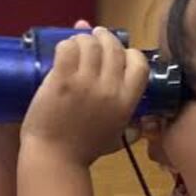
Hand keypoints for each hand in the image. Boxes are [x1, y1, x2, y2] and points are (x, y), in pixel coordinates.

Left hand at [20, 24, 148, 161]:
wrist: (54, 159)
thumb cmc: (83, 151)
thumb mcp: (116, 138)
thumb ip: (129, 126)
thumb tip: (141, 126)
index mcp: (126, 102)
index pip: (139, 63)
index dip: (129, 53)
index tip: (118, 53)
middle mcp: (110, 89)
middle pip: (113, 48)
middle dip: (104, 37)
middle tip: (93, 36)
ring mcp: (85, 83)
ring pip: (90, 44)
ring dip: (82, 39)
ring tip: (75, 42)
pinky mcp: (61, 81)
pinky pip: (67, 49)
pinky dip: (65, 45)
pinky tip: (61, 50)